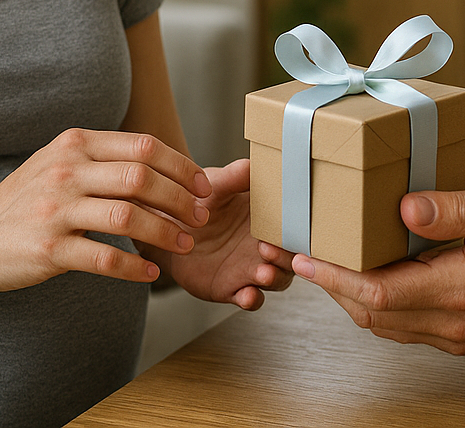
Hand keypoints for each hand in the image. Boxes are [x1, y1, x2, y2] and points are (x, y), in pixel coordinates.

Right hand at [0, 127, 211, 292]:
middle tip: (200, 217)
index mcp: (76, 145)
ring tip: (184, 244)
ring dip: (165, 232)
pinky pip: (104, 258)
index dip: (181, 165)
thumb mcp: (59, 163)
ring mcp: (55, 210)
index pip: (143, 146)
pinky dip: (133, 268)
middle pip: (141, 178)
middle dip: (180, 199)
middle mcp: (66, 171)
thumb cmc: (26, 201)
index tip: (203, 185)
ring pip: (127, 216)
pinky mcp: (48, 249)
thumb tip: (162, 162)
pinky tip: (150, 273)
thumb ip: (103, 158)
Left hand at [156, 159, 294, 309]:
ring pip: (276, 278)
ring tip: (263, 274)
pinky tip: (246, 295)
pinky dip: (252, 299)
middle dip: (285, 256)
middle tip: (268, 250)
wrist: (169, 228)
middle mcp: (265, 243)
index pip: (293, 224)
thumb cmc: (197, 201)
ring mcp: (251, 267)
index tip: (290, 226)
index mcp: (268, 217)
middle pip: (291, 255)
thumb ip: (233, 177)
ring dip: (273, 278)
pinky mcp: (234, 288)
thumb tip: (252, 164)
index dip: (295, 227)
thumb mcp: (215, 186)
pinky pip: (251, 298)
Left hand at [290, 184, 464, 353]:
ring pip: (385, 324)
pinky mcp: (462, 337)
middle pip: (371, 313)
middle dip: (330, 286)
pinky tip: (366, 276)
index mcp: (464, 288)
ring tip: (322, 264)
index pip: (379, 291)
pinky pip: (405, 325)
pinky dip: (376, 303)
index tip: (304, 256)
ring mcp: (458, 336)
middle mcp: (455, 322)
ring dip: (349, 296)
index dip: (334, 276)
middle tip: (298, 255)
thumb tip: (405, 206)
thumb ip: (460, 206)